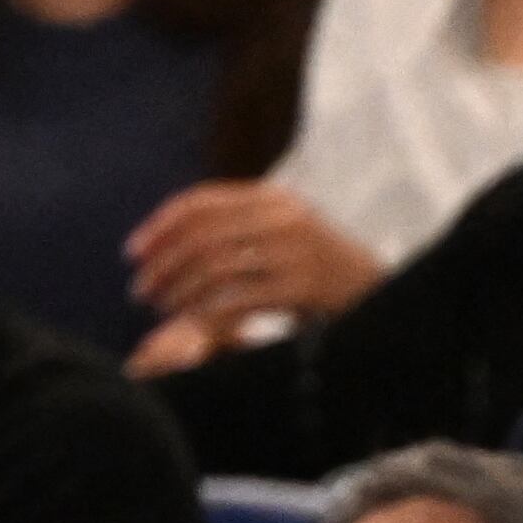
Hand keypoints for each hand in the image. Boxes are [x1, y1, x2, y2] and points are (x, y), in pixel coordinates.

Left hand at [124, 181, 386, 337]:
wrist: (390, 301)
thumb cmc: (329, 278)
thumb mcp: (289, 238)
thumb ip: (245, 230)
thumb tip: (183, 242)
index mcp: (275, 199)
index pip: (202, 202)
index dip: (160, 225)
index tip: (133, 252)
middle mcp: (284, 218)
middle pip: (201, 234)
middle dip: (163, 263)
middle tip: (141, 290)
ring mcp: (295, 251)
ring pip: (214, 265)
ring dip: (179, 290)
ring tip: (163, 309)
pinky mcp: (302, 288)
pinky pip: (238, 297)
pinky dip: (207, 311)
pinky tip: (191, 324)